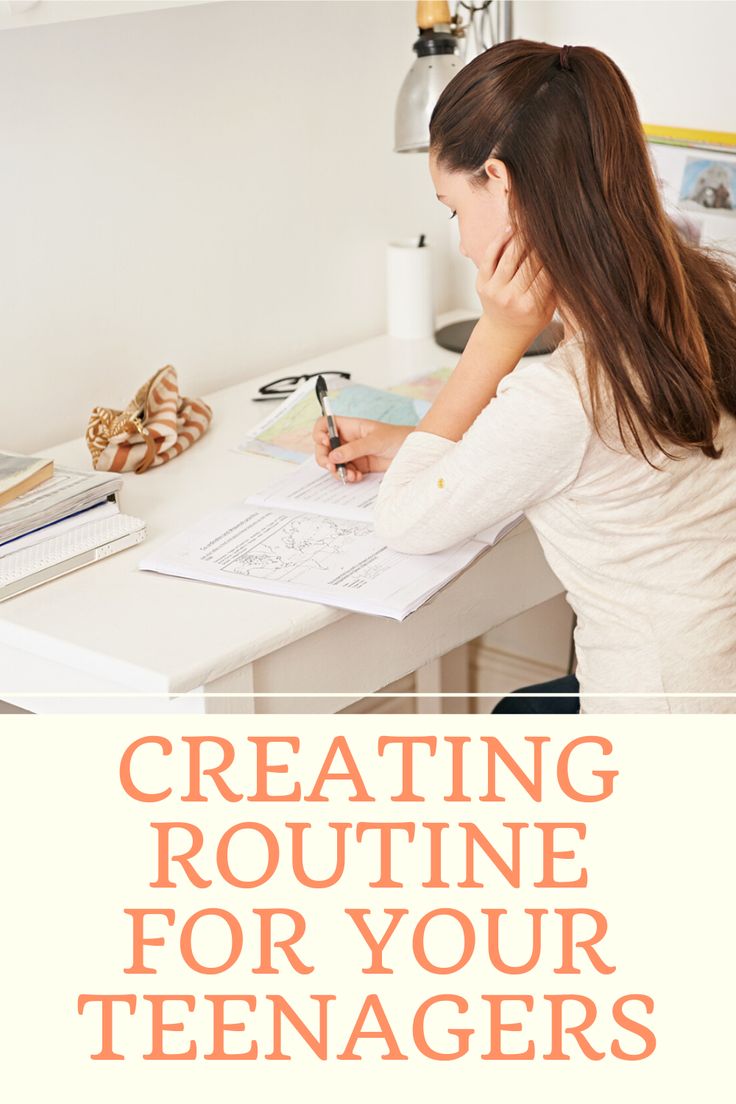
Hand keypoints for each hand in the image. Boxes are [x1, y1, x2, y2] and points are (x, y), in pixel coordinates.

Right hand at [312, 416, 412, 481]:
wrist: (413, 453)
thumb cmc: (397, 438)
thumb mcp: (375, 441)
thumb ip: (354, 449)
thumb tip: (334, 456)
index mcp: (350, 426)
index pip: (325, 425)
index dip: (320, 433)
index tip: (325, 443)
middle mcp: (347, 440)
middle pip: (324, 447)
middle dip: (324, 457)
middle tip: (332, 466)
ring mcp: (352, 454)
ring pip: (333, 462)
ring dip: (337, 470)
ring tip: (349, 475)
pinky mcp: (359, 466)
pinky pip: (345, 472)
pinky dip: (347, 476)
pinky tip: (357, 477)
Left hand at [476, 228, 555, 349]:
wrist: (502, 334)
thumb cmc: (529, 321)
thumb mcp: (549, 309)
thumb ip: (556, 286)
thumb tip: (570, 258)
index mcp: (530, 306)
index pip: (547, 272)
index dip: (555, 254)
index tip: (564, 239)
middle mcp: (510, 298)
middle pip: (530, 261)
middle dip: (541, 243)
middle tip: (551, 225)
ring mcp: (494, 290)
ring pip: (510, 254)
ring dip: (523, 236)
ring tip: (532, 222)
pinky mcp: (482, 283)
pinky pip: (490, 256)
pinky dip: (500, 239)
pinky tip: (511, 228)